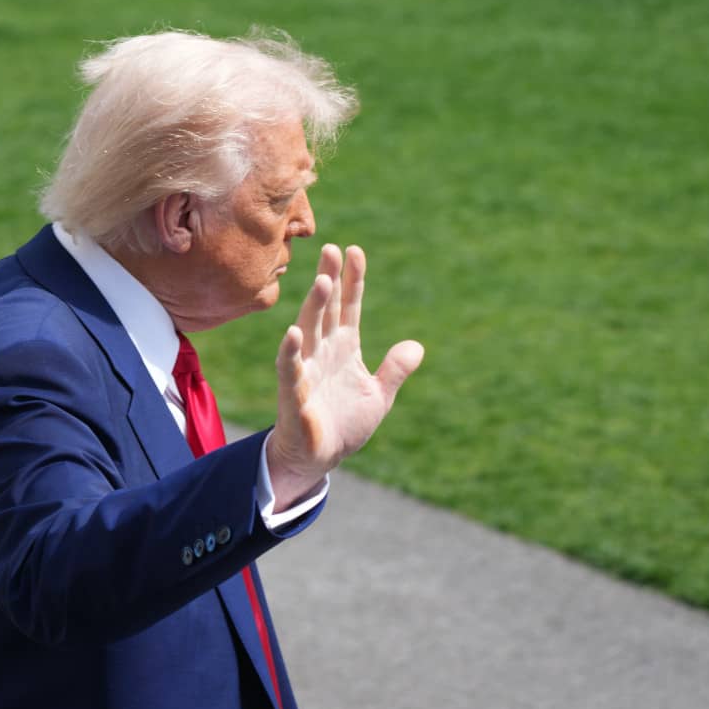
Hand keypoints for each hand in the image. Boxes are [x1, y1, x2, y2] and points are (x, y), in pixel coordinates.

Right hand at [267, 244, 423, 508]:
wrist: (321, 459)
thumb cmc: (344, 424)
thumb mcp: (378, 395)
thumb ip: (394, 370)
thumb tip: (417, 347)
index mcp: (344, 347)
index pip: (349, 306)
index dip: (352, 280)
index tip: (354, 251)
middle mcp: (322, 351)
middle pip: (326, 309)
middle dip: (330, 280)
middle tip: (331, 250)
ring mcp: (306, 370)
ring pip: (309, 331)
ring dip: (314, 307)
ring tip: (323, 282)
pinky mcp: (294, 394)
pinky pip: (290, 369)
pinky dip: (291, 352)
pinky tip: (293, 333)